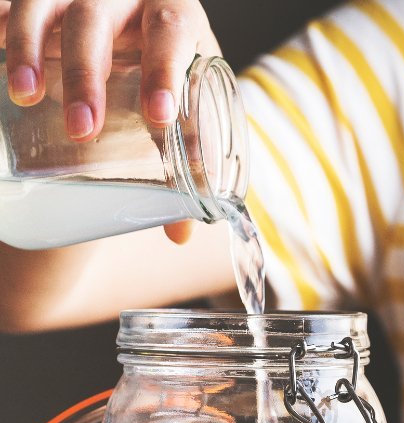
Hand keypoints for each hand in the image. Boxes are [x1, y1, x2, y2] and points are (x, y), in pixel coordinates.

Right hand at [0, 0, 220, 140]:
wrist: (148, 26)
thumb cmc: (175, 65)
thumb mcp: (193, 93)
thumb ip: (191, 145)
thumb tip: (182, 226)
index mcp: (172, 9)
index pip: (170, 31)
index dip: (165, 71)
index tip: (160, 115)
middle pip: (95, 19)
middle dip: (86, 75)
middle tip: (83, 129)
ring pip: (42, 4)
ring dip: (28, 49)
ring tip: (25, 96)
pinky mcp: (39, 0)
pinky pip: (9, 5)